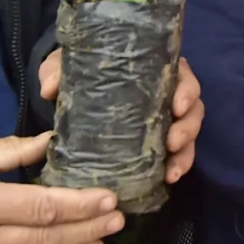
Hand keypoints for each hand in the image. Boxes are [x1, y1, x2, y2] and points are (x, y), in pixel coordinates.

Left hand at [33, 49, 200, 183]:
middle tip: (173, 142)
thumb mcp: (66, 64)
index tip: (178, 106)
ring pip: (189, 132)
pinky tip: (168, 179)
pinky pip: (177, 153)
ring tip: (172, 171)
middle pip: (193, 107)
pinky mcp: (158, 142)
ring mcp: (165, 118)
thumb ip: (58, 71)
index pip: (181, 74)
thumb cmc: (76, 70)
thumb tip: (50, 89)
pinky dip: (176, 166)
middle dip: (188, 127)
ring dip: (185, 152)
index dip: (186, 90)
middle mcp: (165, 92)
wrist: (72, 89)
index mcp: (152, 68)